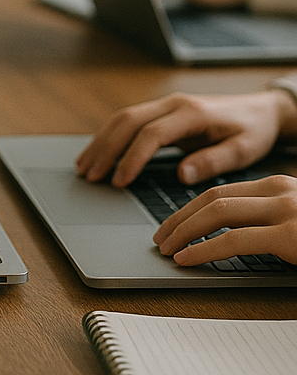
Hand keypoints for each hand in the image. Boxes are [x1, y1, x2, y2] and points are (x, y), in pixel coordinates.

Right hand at [76, 90, 296, 187]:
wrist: (260, 110)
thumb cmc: (253, 131)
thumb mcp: (243, 151)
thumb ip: (212, 162)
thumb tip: (181, 175)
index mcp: (192, 113)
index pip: (152, 134)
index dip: (132, 158)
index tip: (119, 181)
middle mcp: (173, 103)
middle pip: (128, 121)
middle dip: (105, 149)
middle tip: (89, 175)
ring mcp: (164, 103)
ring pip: (122, 118)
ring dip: (101, 141)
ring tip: (84, 166)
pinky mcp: (161, 110)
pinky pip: (128, 120)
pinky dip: (110, 136)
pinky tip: (99, 152)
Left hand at [152, 174, 296, 265]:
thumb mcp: (296, 217)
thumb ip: (268, 217)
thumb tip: (232, 232)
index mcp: (276, 185)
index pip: (221, 192)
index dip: (190, 209)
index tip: (172, 225)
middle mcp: (278, 190)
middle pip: (213, 198)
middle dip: (180, 218)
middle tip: (160, 237)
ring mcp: (285, 209)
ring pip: (218, 212)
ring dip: (184, 231)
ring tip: (166, 248)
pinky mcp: (290, 235)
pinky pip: (236, 240)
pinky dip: (205, 249)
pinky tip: (187, 258)